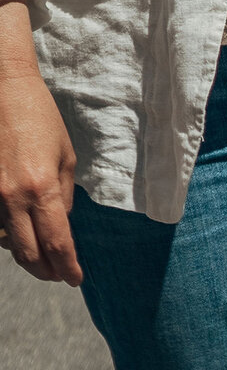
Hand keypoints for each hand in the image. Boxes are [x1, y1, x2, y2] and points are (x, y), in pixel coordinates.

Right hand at [0, 0, 80, 284]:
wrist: (3, 91)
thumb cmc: (40, 118)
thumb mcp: (65, 155)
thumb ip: (64, 196)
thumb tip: (62, 225)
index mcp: (42, 187)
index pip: (58, 242)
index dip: (68, 267)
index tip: (76, 278)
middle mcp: (13, 197)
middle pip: (29, 254)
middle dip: (47, 271)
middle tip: (60, 274)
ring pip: (8, 244)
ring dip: (27, 255)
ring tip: (43, 256)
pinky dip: (8, 234)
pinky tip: (20, 231)